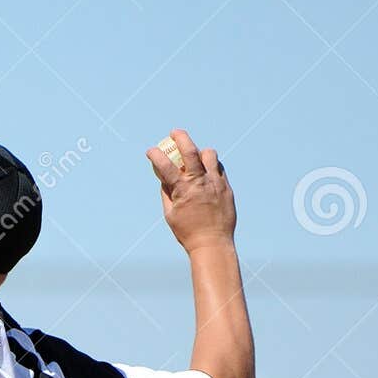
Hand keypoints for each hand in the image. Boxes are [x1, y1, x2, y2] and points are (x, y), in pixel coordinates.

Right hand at [146, 129, 236, 254]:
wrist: (212, 243)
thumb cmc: (188, 232)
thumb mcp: (170, 214)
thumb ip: (167, 193)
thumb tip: (163, 178)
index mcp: (183, 191)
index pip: (166, 166)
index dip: (156, 156)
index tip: (150, 151)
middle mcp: (200, 183)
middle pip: (190, 150)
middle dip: (181, 137)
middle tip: (174, 133)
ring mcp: (215, 183)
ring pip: (209, 154)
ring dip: (200, 153)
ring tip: (195, 158)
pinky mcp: (226, 187)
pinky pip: (219, 167)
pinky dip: (211, 166)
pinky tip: (206, 172)